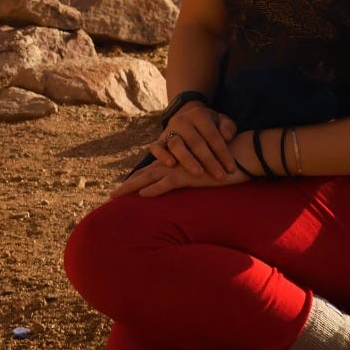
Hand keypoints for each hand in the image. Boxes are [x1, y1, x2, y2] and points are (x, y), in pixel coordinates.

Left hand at [112, 157, 249, 197]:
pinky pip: (168, 183)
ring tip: (116, 195)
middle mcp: (173, 164)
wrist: (239, 154)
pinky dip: (155, 189)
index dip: (136, 180)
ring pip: (149, 178)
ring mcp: (179, 169)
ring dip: (132, 187)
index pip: (151, 172)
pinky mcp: (189, 175)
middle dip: (127, 185)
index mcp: (175, 164)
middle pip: (144, 175)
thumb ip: (195, 178)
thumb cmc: (223, 164)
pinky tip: (143, 195)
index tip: (122, 190)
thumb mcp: (205, 173)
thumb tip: (191, 187)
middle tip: (110, 195)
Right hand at [150, 102, 237, 179]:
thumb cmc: (209, 125)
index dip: (223, 153)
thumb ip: (227, 127)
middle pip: (195, 142)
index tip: (231, 169)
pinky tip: (171, 165)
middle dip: (209, 161)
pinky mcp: (159, 141)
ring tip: (198, 174)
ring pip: (176, 145)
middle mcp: (182, 121)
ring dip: (188, 160)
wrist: (187, 118)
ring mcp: (169, 130)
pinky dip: (161, 156)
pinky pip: (156, 148)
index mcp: (199, 115)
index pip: (213, 135)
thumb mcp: (222, 121)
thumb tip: (226, 137)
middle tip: (220, 176)